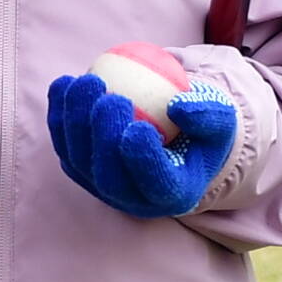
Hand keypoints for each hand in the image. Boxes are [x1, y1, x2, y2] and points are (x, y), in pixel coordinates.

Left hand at [45, 71, 237, 217]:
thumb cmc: (202, 128)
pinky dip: (59, 115)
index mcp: (174, 195)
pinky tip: (65, 83)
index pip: (156, 185)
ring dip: (75, 122)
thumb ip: (208, 115)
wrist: (175, 136)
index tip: (139, 126)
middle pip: (109, 178)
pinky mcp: (80, 169)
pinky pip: (63, 143)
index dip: (143, 160)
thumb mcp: (222, 119)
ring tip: (87, 81)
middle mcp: (133, 200)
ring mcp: (101, 187)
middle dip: (104, 139)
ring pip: (78, 161)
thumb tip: (177, 107)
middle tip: (110, 98)